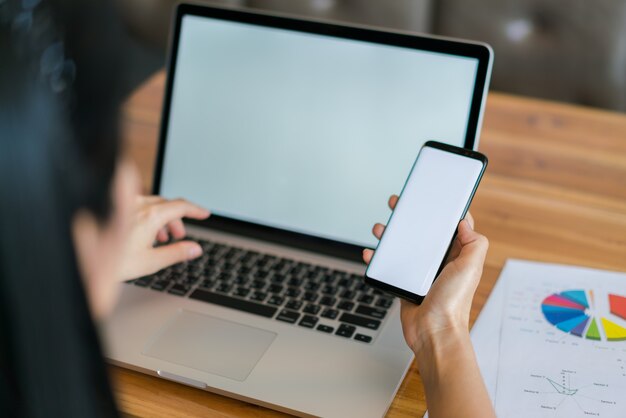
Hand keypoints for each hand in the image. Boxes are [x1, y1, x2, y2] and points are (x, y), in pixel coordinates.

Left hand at [120, 196, 209, 279]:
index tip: (204, 214)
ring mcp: (126, 205)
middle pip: (167, 205)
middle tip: (181, 234)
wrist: (87, 264)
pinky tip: (146, 233)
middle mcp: (138, 206)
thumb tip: (195, 249)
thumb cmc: (115, 263)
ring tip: (163, 238)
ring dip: (163, 218)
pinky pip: (139, 206)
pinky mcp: (116, 209)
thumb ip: (177, 252)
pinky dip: (149, 216)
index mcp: (150, 216)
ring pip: (153, 204)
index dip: (195, 210)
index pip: (180, 206)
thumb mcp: (152, 261)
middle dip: (177, 219)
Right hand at [362, 195, 488, 353]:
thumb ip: (474, 243)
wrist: (433, 332)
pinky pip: (389, 265)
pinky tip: (371, 253)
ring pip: (402, 245)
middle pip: (422, 231)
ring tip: (381, 228)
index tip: (431, 196)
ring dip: (390, 235)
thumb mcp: (471, 268)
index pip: (450, 226)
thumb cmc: (453, 304)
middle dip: (410, 216)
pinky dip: (378, 258)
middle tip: (399, 204)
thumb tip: (464, 223)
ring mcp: (419, 272)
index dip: (442, 210)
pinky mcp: (404, 282)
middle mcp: (438, 261)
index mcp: (456, 255)